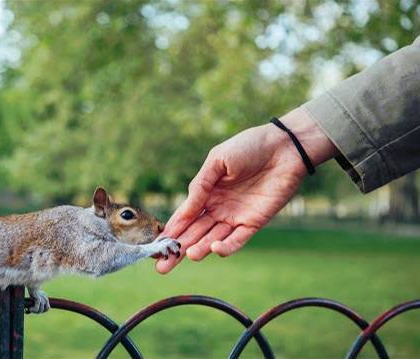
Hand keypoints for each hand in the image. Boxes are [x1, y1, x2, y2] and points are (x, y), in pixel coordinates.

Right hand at [156, 108, 337, 273]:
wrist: (284, 147)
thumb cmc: (248, 147)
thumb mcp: (217, 161)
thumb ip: (200, 186)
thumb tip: (185, 210)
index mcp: (205, 193)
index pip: (184, 217)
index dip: (170, 231)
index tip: (155, 247)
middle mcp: (217, 208)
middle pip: (193, 234)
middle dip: (177, 250)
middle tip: (162, 267)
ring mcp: (234, 217)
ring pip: (212, 239)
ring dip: (199, 249)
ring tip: (188, 256)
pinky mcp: (253, 223)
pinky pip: (237, 240)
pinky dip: (225, 247)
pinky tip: (214, 248)